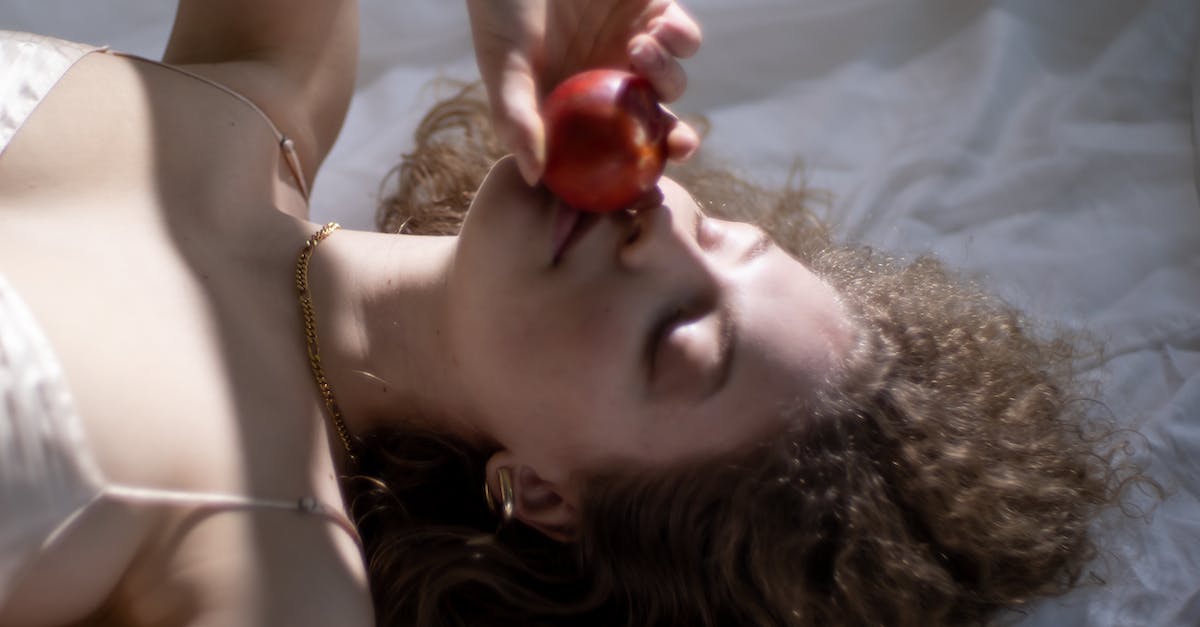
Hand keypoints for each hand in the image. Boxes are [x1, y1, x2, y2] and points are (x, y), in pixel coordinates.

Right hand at [466, 0, 702, 184]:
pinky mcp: (653, 11)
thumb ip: (516, 118)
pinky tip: (657, 31)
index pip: (610, 154)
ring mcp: (633, 48)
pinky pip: (683, 38)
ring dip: (666, 76)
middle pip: (653, 128)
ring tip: (637, 49)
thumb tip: (533, 177)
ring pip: (672, 83)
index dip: (634, 176)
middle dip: (675, 141)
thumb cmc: (501, 6)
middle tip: (679, 144)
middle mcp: (607, 86)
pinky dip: (680, 40)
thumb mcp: (502, 63)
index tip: (648, 188)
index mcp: (574, 110)